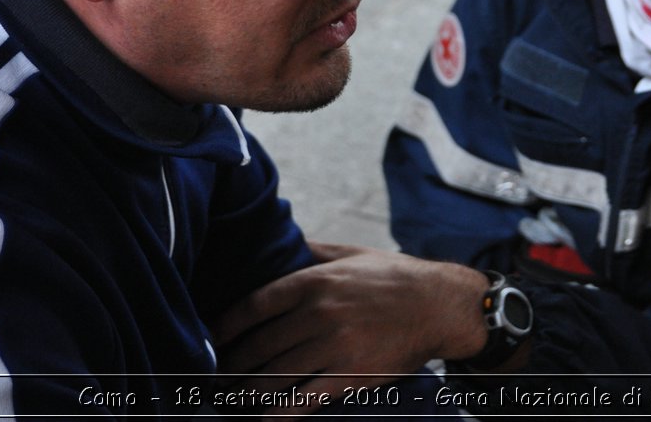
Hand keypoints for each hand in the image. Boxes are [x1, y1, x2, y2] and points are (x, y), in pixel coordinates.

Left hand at [213, 243, 490, 414]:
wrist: (439, 306)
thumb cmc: (393, 277)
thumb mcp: (351, 253)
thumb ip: (312, 252)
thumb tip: (279, 246)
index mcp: (315, 281)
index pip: (254, 305)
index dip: (226, 325)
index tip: (211, 336)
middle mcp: (320, 314)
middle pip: (259, 345)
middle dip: (231, 363)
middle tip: (215, 373)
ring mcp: (335, 347)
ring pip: (276, 376)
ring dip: (247, 390)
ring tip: (230, 396)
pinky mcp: (350, 376)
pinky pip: (305, 400)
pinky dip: (279, 413)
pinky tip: (263, 417)